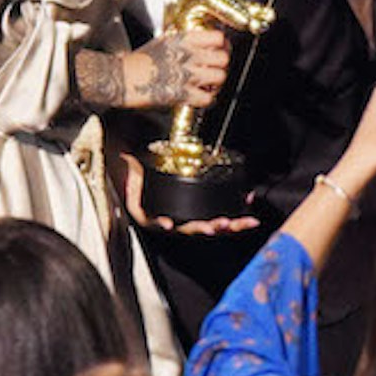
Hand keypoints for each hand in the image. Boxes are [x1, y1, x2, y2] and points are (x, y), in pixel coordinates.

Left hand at [118, 151, 259, 235]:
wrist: (122, 145)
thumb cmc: (150, 154)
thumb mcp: (179, 155)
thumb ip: (199, 156)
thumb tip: (224, 147)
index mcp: (186, 206)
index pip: (215, 217)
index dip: (235, 217)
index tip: (252, 212)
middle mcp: (175, 214)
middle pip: (204, 228)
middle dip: (227, 227)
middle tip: (245, 224)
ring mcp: (157, 215)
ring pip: (182, 229)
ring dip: (202, 228)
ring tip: (218, 226)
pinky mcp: (138, 210)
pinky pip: (150, 221)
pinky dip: (162, 223)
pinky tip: (172, 224)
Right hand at [122, 29, 229, 109]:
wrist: (121, 78)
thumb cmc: (138, 61)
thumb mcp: (162, 41)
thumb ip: (183, 41)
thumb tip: (201, 41)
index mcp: (182, 40)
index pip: (217, 37)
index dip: (223, 45)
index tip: (221, 50)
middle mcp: (186, 55)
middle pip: (223, 58)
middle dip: (221, 65)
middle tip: (215, 70)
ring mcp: (185, 75)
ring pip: (220, 77)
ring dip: (217, 83)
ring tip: (208, 85)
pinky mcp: (181, 94)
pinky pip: (208, 99)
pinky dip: (207, 100)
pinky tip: (200, 97)